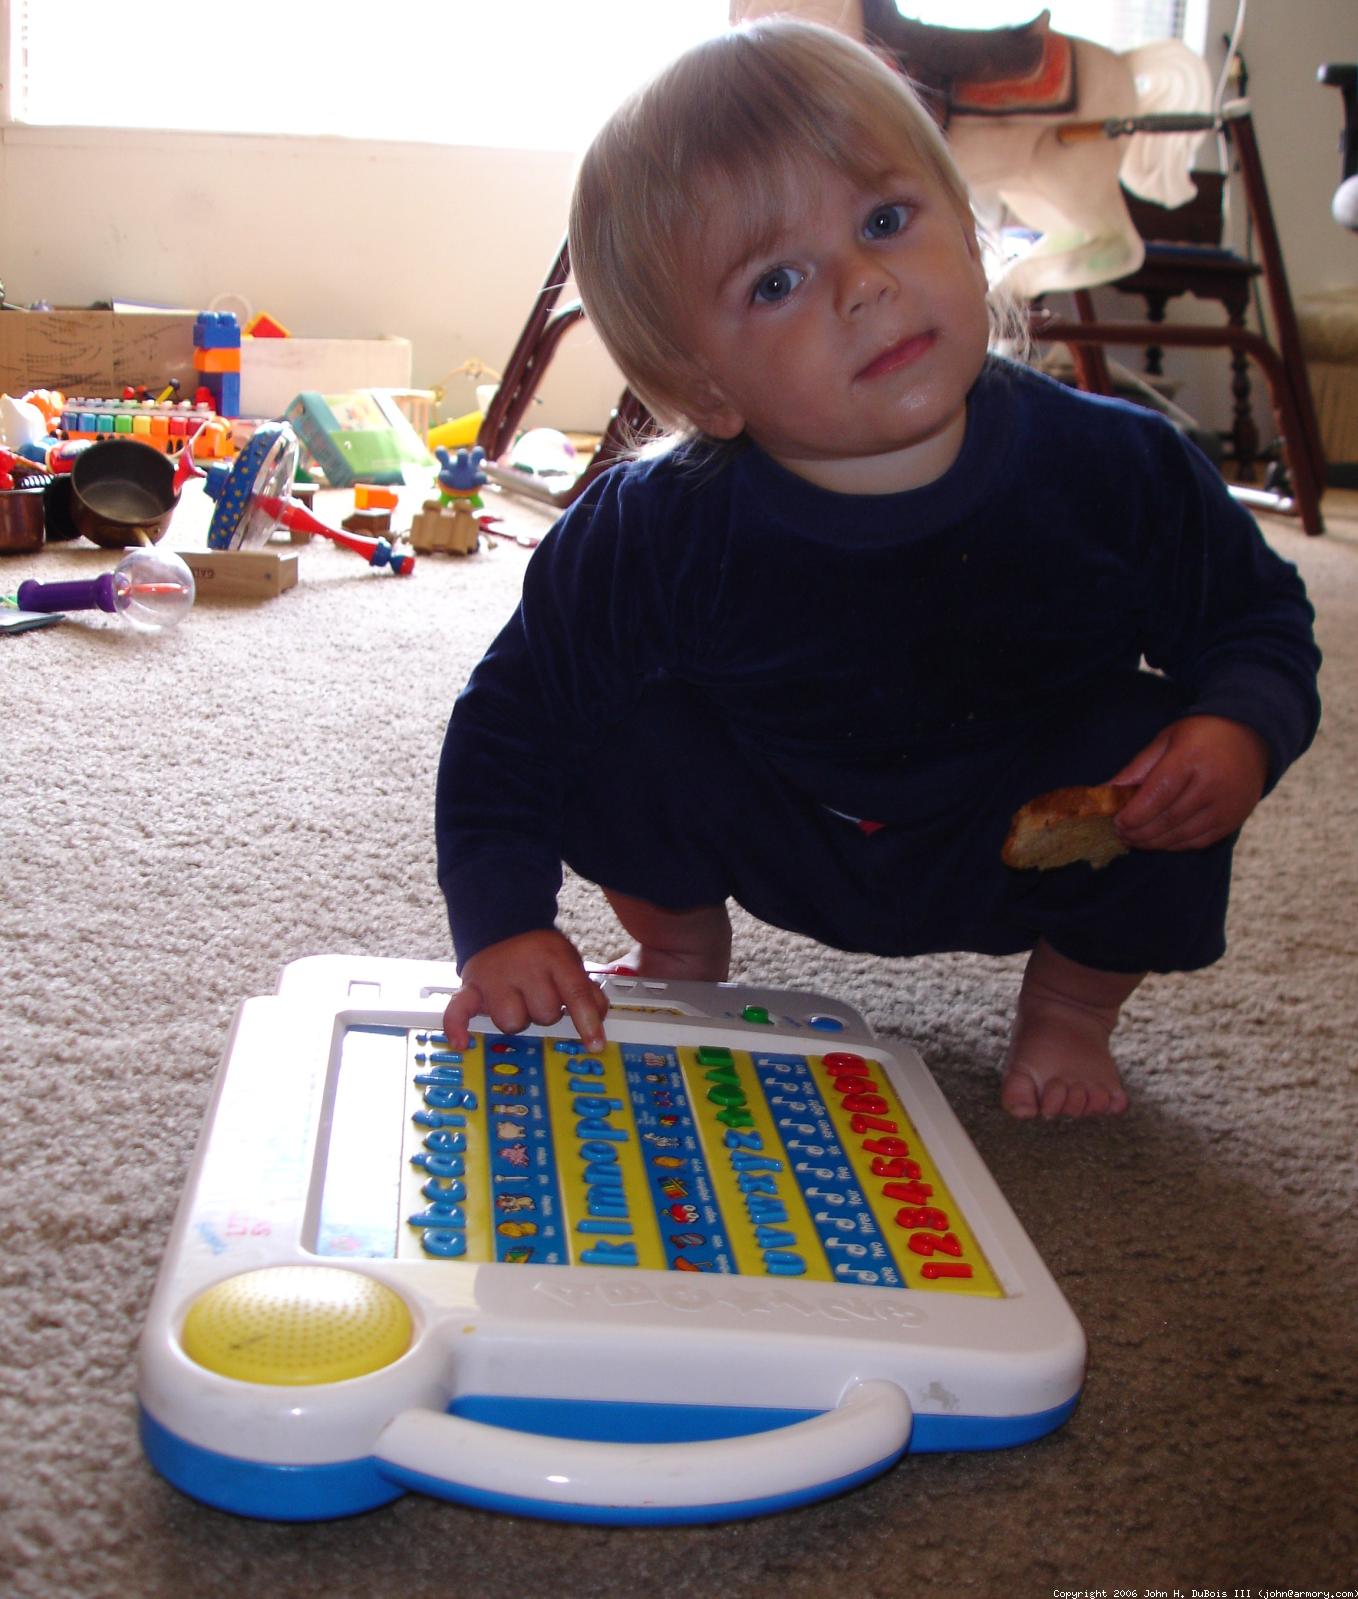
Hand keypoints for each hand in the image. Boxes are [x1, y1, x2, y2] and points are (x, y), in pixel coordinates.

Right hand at [443, 929, 608, 1050]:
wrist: (503, 926)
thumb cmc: (540, 952)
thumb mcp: (569, 962)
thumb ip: (586, 991)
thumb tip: (598, 1020)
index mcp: (553, 959)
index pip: (574, 993)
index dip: (587, 1021)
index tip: (595, 1044)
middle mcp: (523, 968)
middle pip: (543, 1014)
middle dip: (547, 1013)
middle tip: (542, 997)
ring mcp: (494, 979)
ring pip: (511, 1022)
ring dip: (517, 1019)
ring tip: (517, 1002)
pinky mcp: (470, 988)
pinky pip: (458, 1010)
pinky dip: (457, 1027)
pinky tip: (461, 1042)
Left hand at [1110, 715, 1269, 851]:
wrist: (1250, 738)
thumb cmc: (1200, 736)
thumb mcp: (1164, 741)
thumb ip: (1135, 770)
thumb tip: (1102, 792)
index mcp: (1191, 759)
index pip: (1157, 795)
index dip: (1134, 814)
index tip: (1116, 822)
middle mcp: (1212, 785)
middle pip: (1167, 820)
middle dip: (1138, 833)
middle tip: (1121, 835)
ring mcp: (1226, 806)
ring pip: (1181, 835)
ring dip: (1153, 843)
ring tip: (1135, 839)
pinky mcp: (1233, 820)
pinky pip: (1198, 841)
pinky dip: (1174, 844)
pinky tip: (1159, 840)